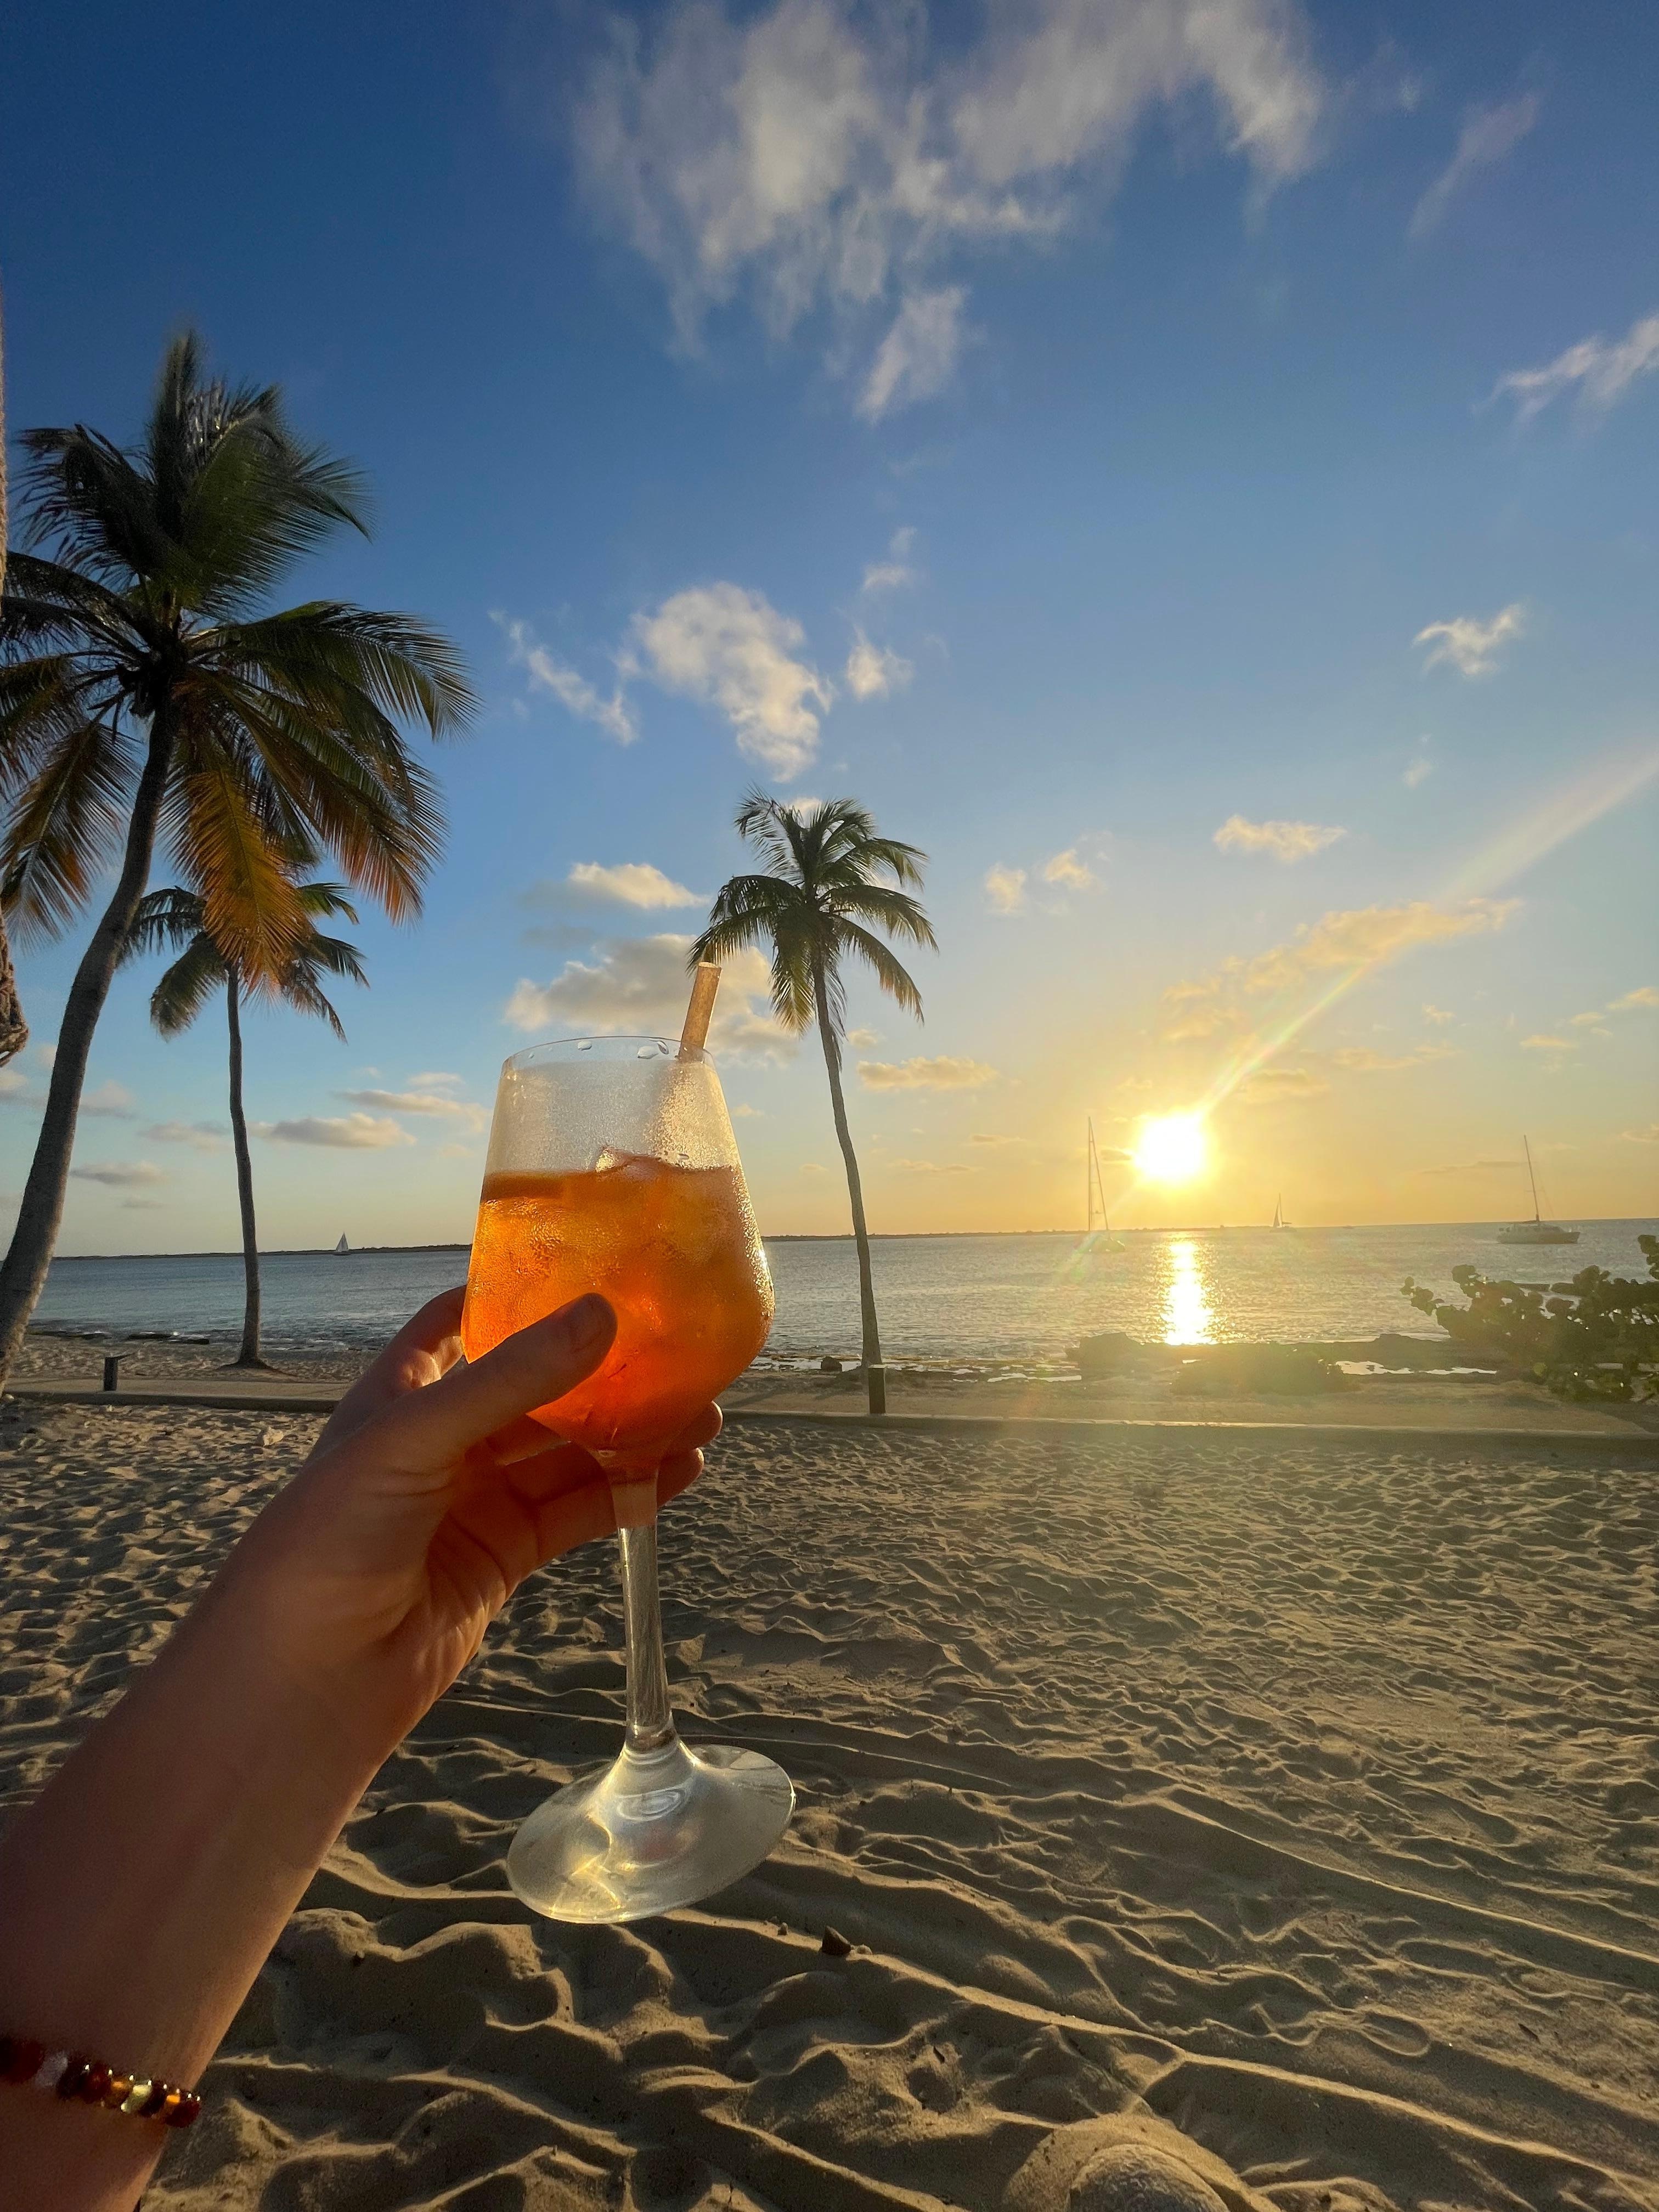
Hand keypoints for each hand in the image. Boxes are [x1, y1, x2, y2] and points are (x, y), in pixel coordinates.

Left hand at [214, 1287, 717, 1756]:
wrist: (308, 1676)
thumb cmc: (332, 1536)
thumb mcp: (415, 1438)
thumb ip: (512, 1380)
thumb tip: (601, 1314)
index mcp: (403, 1391)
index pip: (464, 1318)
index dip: (521, 1289)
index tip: (595, 1265)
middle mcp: (442, 1439)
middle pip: (538, 1388)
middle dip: (606, 1371)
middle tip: (681, 1352)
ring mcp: (476, 1498)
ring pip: (568, 1452)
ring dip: (631, 1434)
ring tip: (704, 1415)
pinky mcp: (505, 1555)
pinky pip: (577, 1511)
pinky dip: (628, 1493)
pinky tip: (678, 1475)